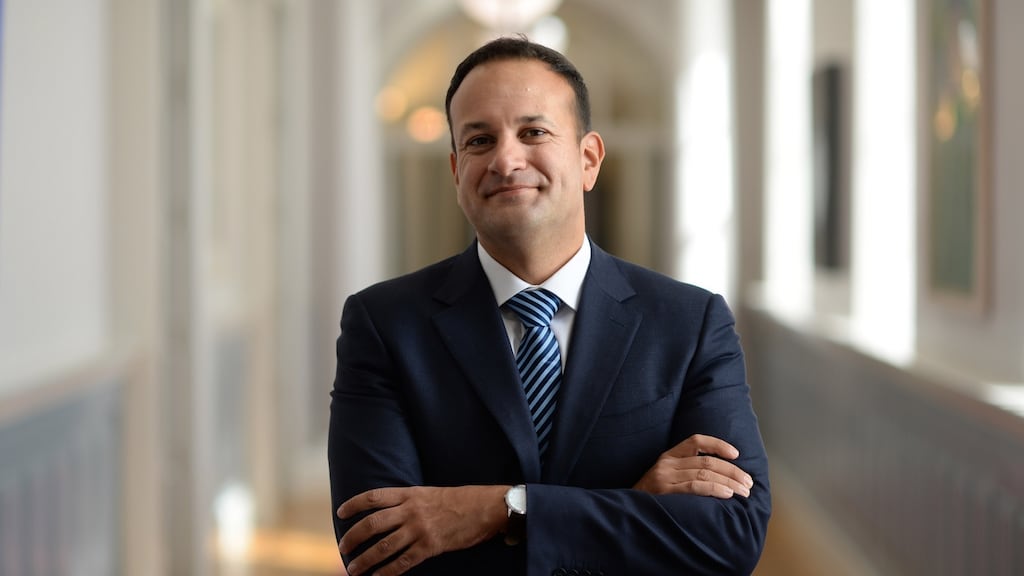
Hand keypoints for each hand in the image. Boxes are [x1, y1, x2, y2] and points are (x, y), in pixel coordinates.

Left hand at [337, 485, 507, 575]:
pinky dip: (387, 572)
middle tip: (342, 548)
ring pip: (383, 547)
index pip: (373, 497)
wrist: (485, 508)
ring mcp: (419, 529)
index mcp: (409, 494)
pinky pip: (402, 562)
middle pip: (372, 524)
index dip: (354, 505)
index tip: (340, 514)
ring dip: (365, 560)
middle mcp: (410, 510)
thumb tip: (389, 513)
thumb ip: (409, 502)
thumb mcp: (430, 493)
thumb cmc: (460, 500)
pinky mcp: (430, 546)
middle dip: (353, 538)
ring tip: (353, 569)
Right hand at [633, 434, 753, 497]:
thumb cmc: (652, 498)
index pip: (696, 441)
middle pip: (707, 460)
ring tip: (744, 491)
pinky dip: (715, 489)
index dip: (718, 444)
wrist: (627, 512)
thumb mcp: (666, 478)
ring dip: (729, 482)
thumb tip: (721, 475)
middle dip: (732, 471)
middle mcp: (666, 463)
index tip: (736, 454)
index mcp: (668, 456)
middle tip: (748, 482)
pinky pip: (695, 487)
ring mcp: (665, 477)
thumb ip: (686, 472)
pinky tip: (728, 494)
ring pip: (704, 473)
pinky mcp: (665, 492)